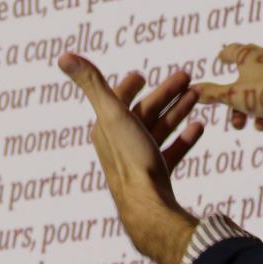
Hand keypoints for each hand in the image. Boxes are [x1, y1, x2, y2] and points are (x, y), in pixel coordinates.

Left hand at [57, 53, 205, 263]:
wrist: (148, 207)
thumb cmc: (130, 159)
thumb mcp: (112, 113)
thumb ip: (92, 82)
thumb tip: (63, 56)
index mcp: (106, 128)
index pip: (115, 100)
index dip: (128, 85)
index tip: (142, 76)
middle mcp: (120, 144)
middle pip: (144, 112)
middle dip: (165, 93)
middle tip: (187, 77)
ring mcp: (139, 161)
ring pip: (160, 129)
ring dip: (178, 110)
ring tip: (197, 95)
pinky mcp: (156, 176)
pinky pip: (172, 151)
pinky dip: (184, 137)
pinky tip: (199, 127)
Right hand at [193, 44, 262, 170]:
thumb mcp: (235, 97)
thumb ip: (213, 95)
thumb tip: (192, 90)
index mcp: (250, 55)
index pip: (232, 50)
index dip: (224, 55)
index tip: (220, 58)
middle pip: (246, 73)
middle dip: (236, 97)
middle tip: (232, 116)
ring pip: (262, 86)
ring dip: (252, 107)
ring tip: (252, 126)